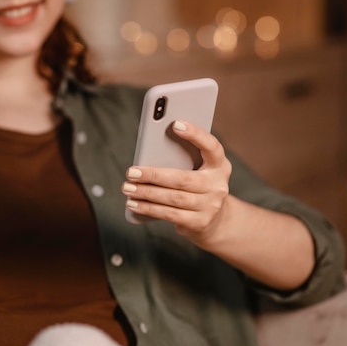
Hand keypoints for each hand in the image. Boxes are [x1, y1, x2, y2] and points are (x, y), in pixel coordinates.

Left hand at [122, 120, 232, 244]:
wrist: (213, 220)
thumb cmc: (195, 187)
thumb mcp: (195, 171)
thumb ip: (180, 160)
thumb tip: (147, 155)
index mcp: (219, 165)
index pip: (211, 146)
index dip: (196, 134)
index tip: (175, 123)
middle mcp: (218, 185)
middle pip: (182, 178)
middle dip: (153, 175)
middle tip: (131, 172)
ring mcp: (211, 206)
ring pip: (173, 198)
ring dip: (146, 193)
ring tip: (127, 188)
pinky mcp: (200, 222)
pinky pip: (169, 214)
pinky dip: (148, 208)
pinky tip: (133, 204)